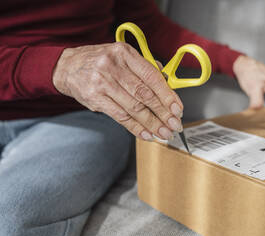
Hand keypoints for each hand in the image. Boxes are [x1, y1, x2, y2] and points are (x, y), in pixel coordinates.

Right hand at [53, 42, 183, 139]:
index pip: (152, 76)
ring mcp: (102, 83)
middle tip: (175, 125)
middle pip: (144, 94)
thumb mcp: (122, 56)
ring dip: (152, 124)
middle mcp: (113, 66)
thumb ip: (144, 68)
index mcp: (124, 53)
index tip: (178, 109)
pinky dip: (136, 128)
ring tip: (164, 133)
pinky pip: (120, 117)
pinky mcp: (95, 98)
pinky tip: (147, 134)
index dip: (167, 95)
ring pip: (134, 108)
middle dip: (163, 113)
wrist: (67, 67)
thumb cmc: (101, 62)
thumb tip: (168, 85)